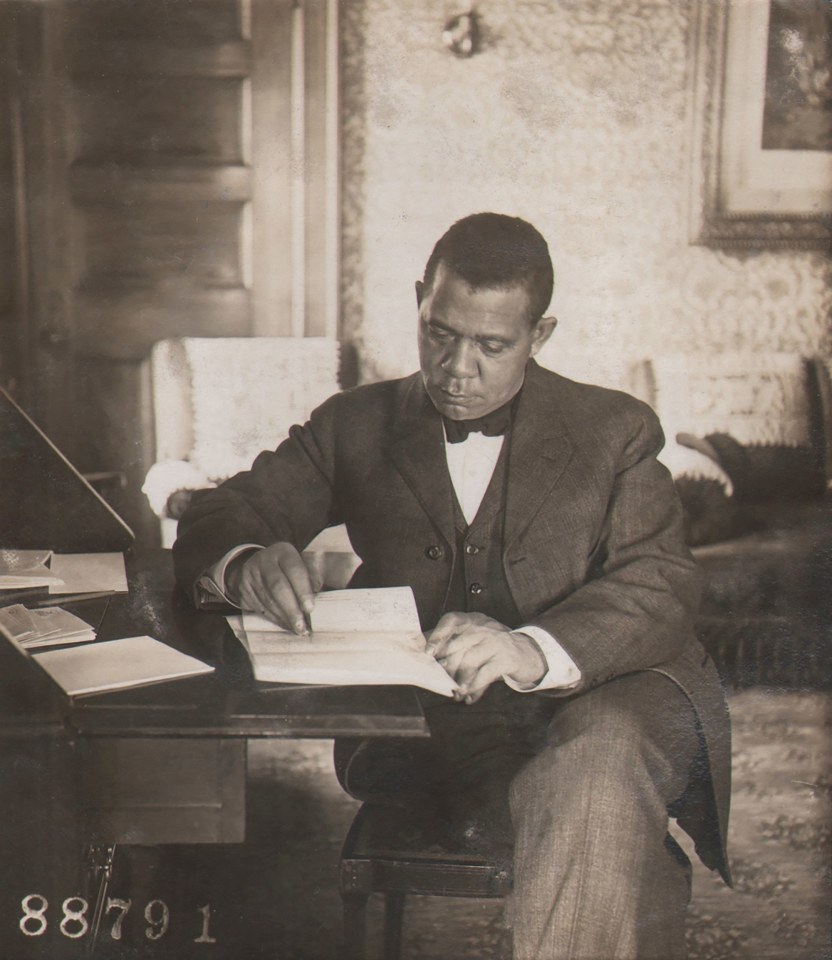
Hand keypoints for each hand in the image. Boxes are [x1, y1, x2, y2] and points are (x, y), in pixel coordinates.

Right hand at [225, 543, 321, 633]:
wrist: (254, 565)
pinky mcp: (243, 589)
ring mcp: (250, 574)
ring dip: (284, 618)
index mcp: (283, 551)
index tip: (310, 609)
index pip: (294, 570)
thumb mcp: (299, 563)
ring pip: (268, 601)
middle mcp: (264, 560)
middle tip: (302, 626)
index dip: (303, 590)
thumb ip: (311, 576)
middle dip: (292, 610)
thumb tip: (321, 597)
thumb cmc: (286, 568)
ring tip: (297, 629)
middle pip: (278, 587)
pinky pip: (259, 608)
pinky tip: (284, 624)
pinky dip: (274, 619)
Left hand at [427, 612, 546, 703]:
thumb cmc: (493, 647)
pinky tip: (468, 697)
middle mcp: (484, 627)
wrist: (528, 653)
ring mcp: (496, 641)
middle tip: (441, 680)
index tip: (428, 652)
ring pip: (470, 661)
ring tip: (455, 693)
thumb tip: (424, 653)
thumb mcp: (476, 638)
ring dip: (460, 681)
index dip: (438, 635)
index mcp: (472, 620)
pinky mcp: (506, 658)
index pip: (451, 620)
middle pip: (458, 645)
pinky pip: (485, 674)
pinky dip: (474, 688)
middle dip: (447, 666)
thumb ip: (454, 642)